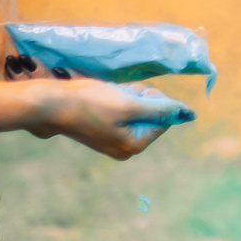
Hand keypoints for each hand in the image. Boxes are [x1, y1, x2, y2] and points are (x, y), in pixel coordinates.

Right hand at [31, 77, 192, 161]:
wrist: (52, 103)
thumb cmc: (91, 103)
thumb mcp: (130, 104)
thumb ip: (160, 109)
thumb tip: (188, 113)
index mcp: (134, 145)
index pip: (164, 120)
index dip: (155, 101)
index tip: (138, 93)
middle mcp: (125, 147)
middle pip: (150, 116)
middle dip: (141, 99)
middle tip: (122, 93)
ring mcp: (112, 139)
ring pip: (135, 110)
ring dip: (129, 96)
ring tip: (110, 93)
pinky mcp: (101, 129)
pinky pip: (120, 111)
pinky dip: (117, 99)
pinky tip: (103, 95)